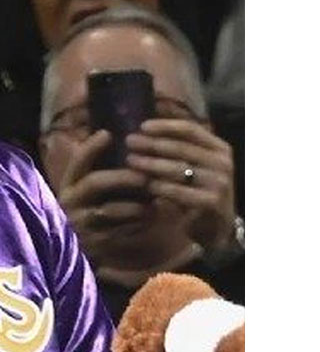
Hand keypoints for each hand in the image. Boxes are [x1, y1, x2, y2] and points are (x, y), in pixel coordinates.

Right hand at [54, 129, 153, 269]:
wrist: (76, 251)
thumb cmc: (89, 210)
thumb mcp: (85, 189)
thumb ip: (95, 167)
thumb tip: (112, 133)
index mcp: (68, 186)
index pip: (77, 162)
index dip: (91, 148)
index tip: (109, 134)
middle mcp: (70, 203)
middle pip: (95, 183)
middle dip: (124, 176)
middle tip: (147, 174)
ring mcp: (80, 224)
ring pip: (110, 210)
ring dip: (136, 203)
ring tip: (156, 198)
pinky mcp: (93, 243)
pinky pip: (119, 230)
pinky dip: (137, 223)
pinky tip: (151, 216)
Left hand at [126, 118, 234, 252]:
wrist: (218, 227)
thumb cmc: (200, 192)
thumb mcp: (197, 166)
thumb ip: (181, 148)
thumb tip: (152, 125)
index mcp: (219, 148)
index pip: (191, 130)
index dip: (165, 126)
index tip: (142, 126)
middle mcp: (222, 162)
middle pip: (182, 148)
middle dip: (153, 144)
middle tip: (129, 142)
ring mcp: (218, 182)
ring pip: (178, 168)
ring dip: (151, 163)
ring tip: (131, 160)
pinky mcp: (210, 202)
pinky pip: (178, 191)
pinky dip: (159, 187)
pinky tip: (144, 184)